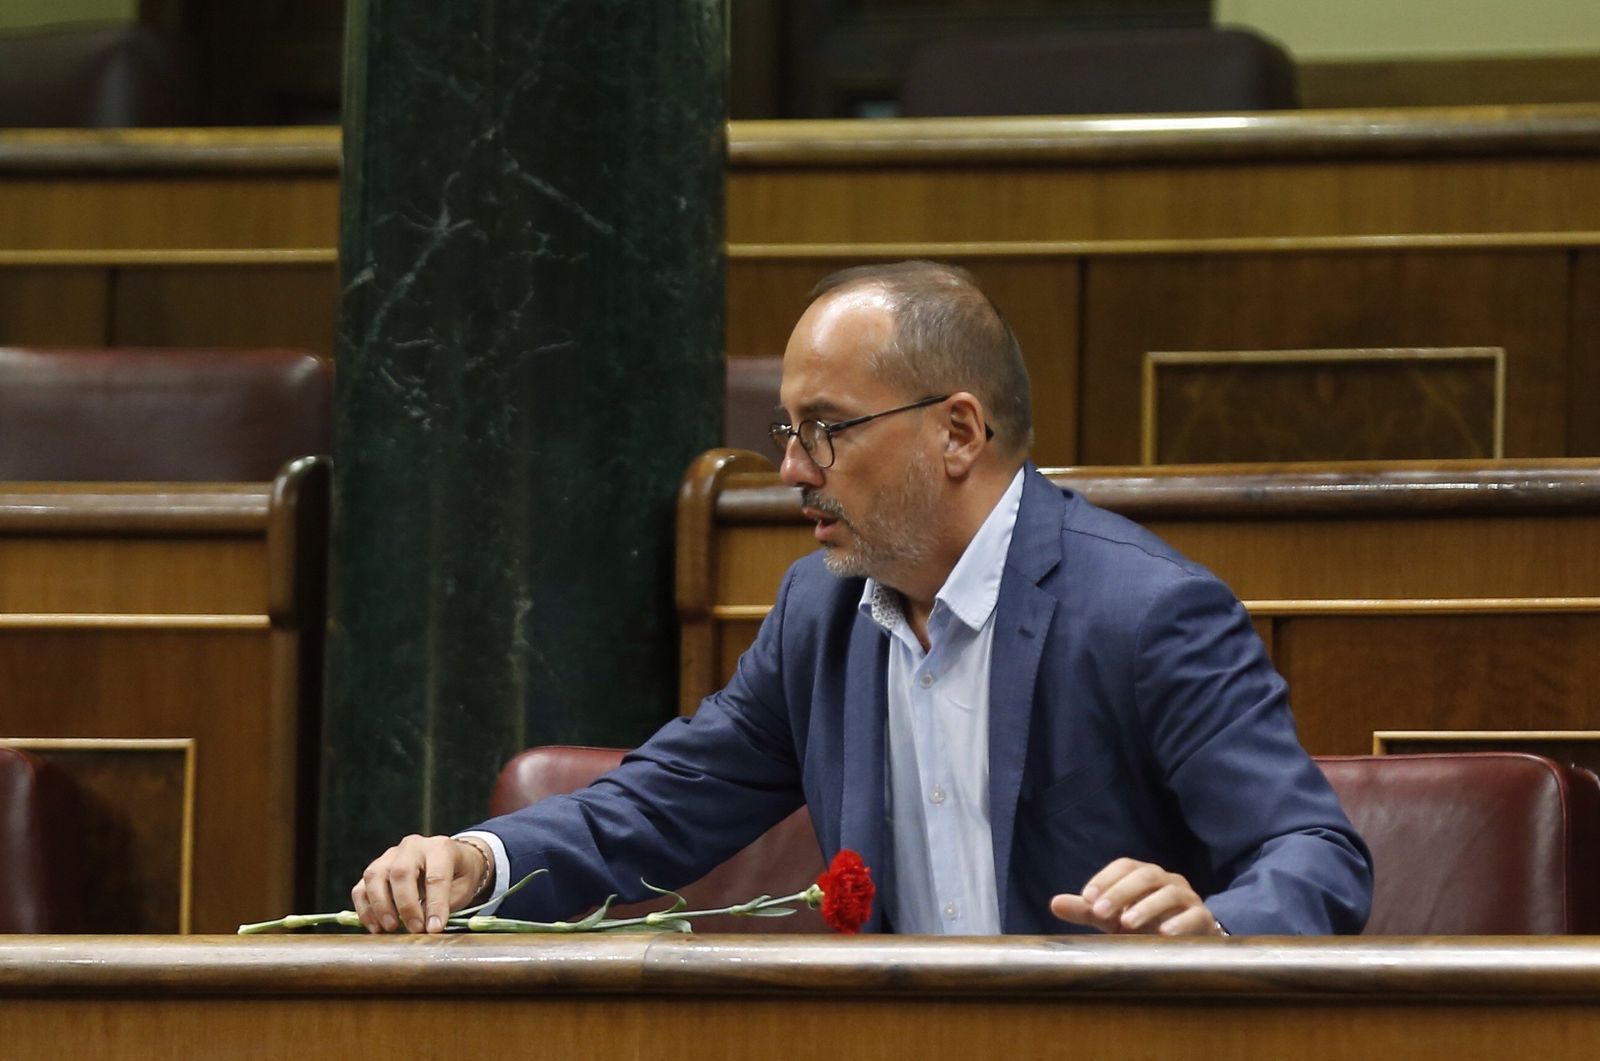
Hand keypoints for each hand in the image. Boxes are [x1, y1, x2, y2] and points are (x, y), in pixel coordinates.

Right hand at [351, 834, 487, 933]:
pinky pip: (361, 887)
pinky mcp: (375, 869)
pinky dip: (365, 909)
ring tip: (392, 928)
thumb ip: (446, 904)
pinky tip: (376, 927)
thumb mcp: (463, 887)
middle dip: (406, 905)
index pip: (435, 876)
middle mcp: (413, 846)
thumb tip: (428, 928)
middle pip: (401, 872)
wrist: (452, 860)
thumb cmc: (458, 875)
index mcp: (440, 848)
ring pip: (375, 876)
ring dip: (381, 906)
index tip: (435, 928)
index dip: (435, 905)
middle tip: (415, 929)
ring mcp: (390, 855)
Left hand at [1049, 857, 1222, 935]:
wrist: (1186, 943)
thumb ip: (1087, 911)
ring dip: (1147, 907)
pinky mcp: (1203, 917)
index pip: (1124, 866)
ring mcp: (1187, 897)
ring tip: (1126, 924)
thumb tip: (1054, 903)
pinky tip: (1164, 934)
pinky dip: (1180, 923)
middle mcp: (1166, 880)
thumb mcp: (1113, 918)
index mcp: (1143, 875)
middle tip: (1100, 912)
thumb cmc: (1144, 925)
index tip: (1087, 898)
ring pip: (1169, 893)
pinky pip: (1195, 915)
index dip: (1105, 879)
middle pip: (1145, 875)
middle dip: (1121, 892)